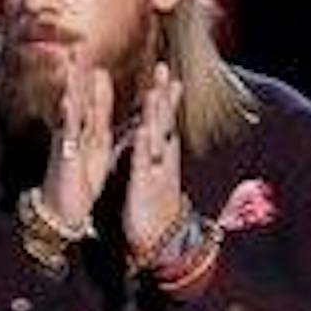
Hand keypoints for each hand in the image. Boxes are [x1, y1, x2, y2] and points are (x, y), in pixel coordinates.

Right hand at [41, 50, 113, 228]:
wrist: (65, 210)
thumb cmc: (81, 180)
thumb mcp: (97, 150)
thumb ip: (100, 127)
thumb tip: (110, 111)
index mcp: (90, 131)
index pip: (93, 99)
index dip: (94, 77)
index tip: (94, 51)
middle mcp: (77, 133)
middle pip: (79, 98)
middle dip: (78, 73)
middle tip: (77, 46)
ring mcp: (69, 143)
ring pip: (72, 111)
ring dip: (72, 87)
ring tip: (72, 65)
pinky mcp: (66, 157)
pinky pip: (67, 136)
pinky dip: (68, 118)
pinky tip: (69, 101)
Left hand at [123, 61, 185, 253]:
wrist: (159, 241)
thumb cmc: (152, 206)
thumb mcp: (154, 175)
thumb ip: (154, 154)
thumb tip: (153, 136)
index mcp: (160, 155)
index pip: (164, 120)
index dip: (165, 97)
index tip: (167, 74)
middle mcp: (161, 159)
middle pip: (164, 122)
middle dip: (163, 96)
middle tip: (164, 69)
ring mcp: (154, 171)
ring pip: (156, 139)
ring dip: (155, 115)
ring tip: (154, 91)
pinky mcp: (143, 186)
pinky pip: (143, 163)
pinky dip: (144, 145)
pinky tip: (143, 129)